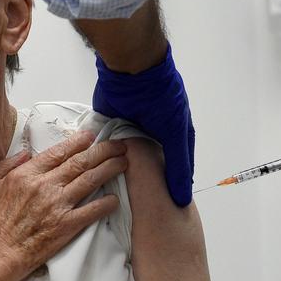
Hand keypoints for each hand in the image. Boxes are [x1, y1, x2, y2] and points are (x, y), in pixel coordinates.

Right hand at [0, 131, 127, 275]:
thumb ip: (6, 165)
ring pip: (90, 181)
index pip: (59, 152)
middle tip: (118, 145)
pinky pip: (92, 212)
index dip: (78, 142)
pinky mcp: (66, 227)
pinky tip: (116, 198)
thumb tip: (25, 153)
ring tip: (123, 162)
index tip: (90, 136)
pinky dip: (106, 204)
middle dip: (103, 150)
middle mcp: (46, 186)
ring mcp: (58, 206)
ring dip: (109, 169)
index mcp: (27, 174)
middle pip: (80, 162)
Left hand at [93, 45, 194, 206]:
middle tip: (134, 210)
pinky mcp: (110, 126)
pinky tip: (98, 178)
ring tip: (113, 199)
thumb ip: (178, 168)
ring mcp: (131, 130)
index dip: (169, 187)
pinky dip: (103, 159)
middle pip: (148, 165)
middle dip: (142, 182)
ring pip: (126, 158)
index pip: (173, 168)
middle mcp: (152, 134)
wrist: (131, 70)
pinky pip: (107, 147)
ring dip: (120, 172)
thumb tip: (183, 199)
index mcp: (173, 135)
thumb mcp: (175, 136)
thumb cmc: (161, 100)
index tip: (162, 210)